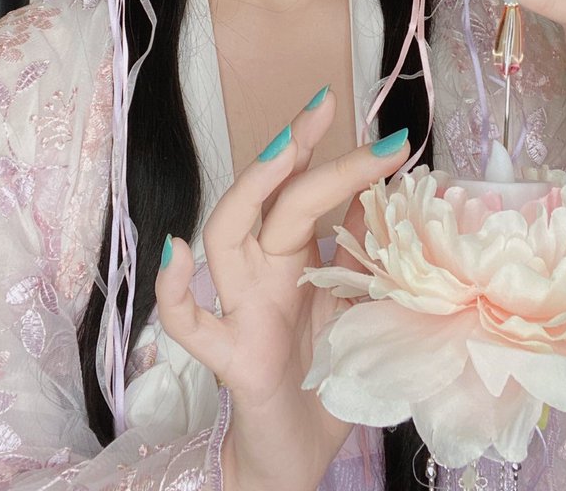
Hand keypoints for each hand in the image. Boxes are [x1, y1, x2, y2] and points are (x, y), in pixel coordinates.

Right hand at [155, 90, 408, 490]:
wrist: (298, 454)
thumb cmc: (326, 376)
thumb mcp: (359, 306)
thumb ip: (365, 256)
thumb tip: (390, 196)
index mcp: (296, 258)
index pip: (305, 188)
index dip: (329, 149)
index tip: (369, 119)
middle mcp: (263, 273)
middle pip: (272, 201)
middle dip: (298, 151)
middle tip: (327, 110)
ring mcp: (242, 309)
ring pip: (225, 238)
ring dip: (249, 192)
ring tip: (281, 153)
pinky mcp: (232, 357)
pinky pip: (191, 324)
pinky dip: (175, 290)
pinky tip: (176, 254)